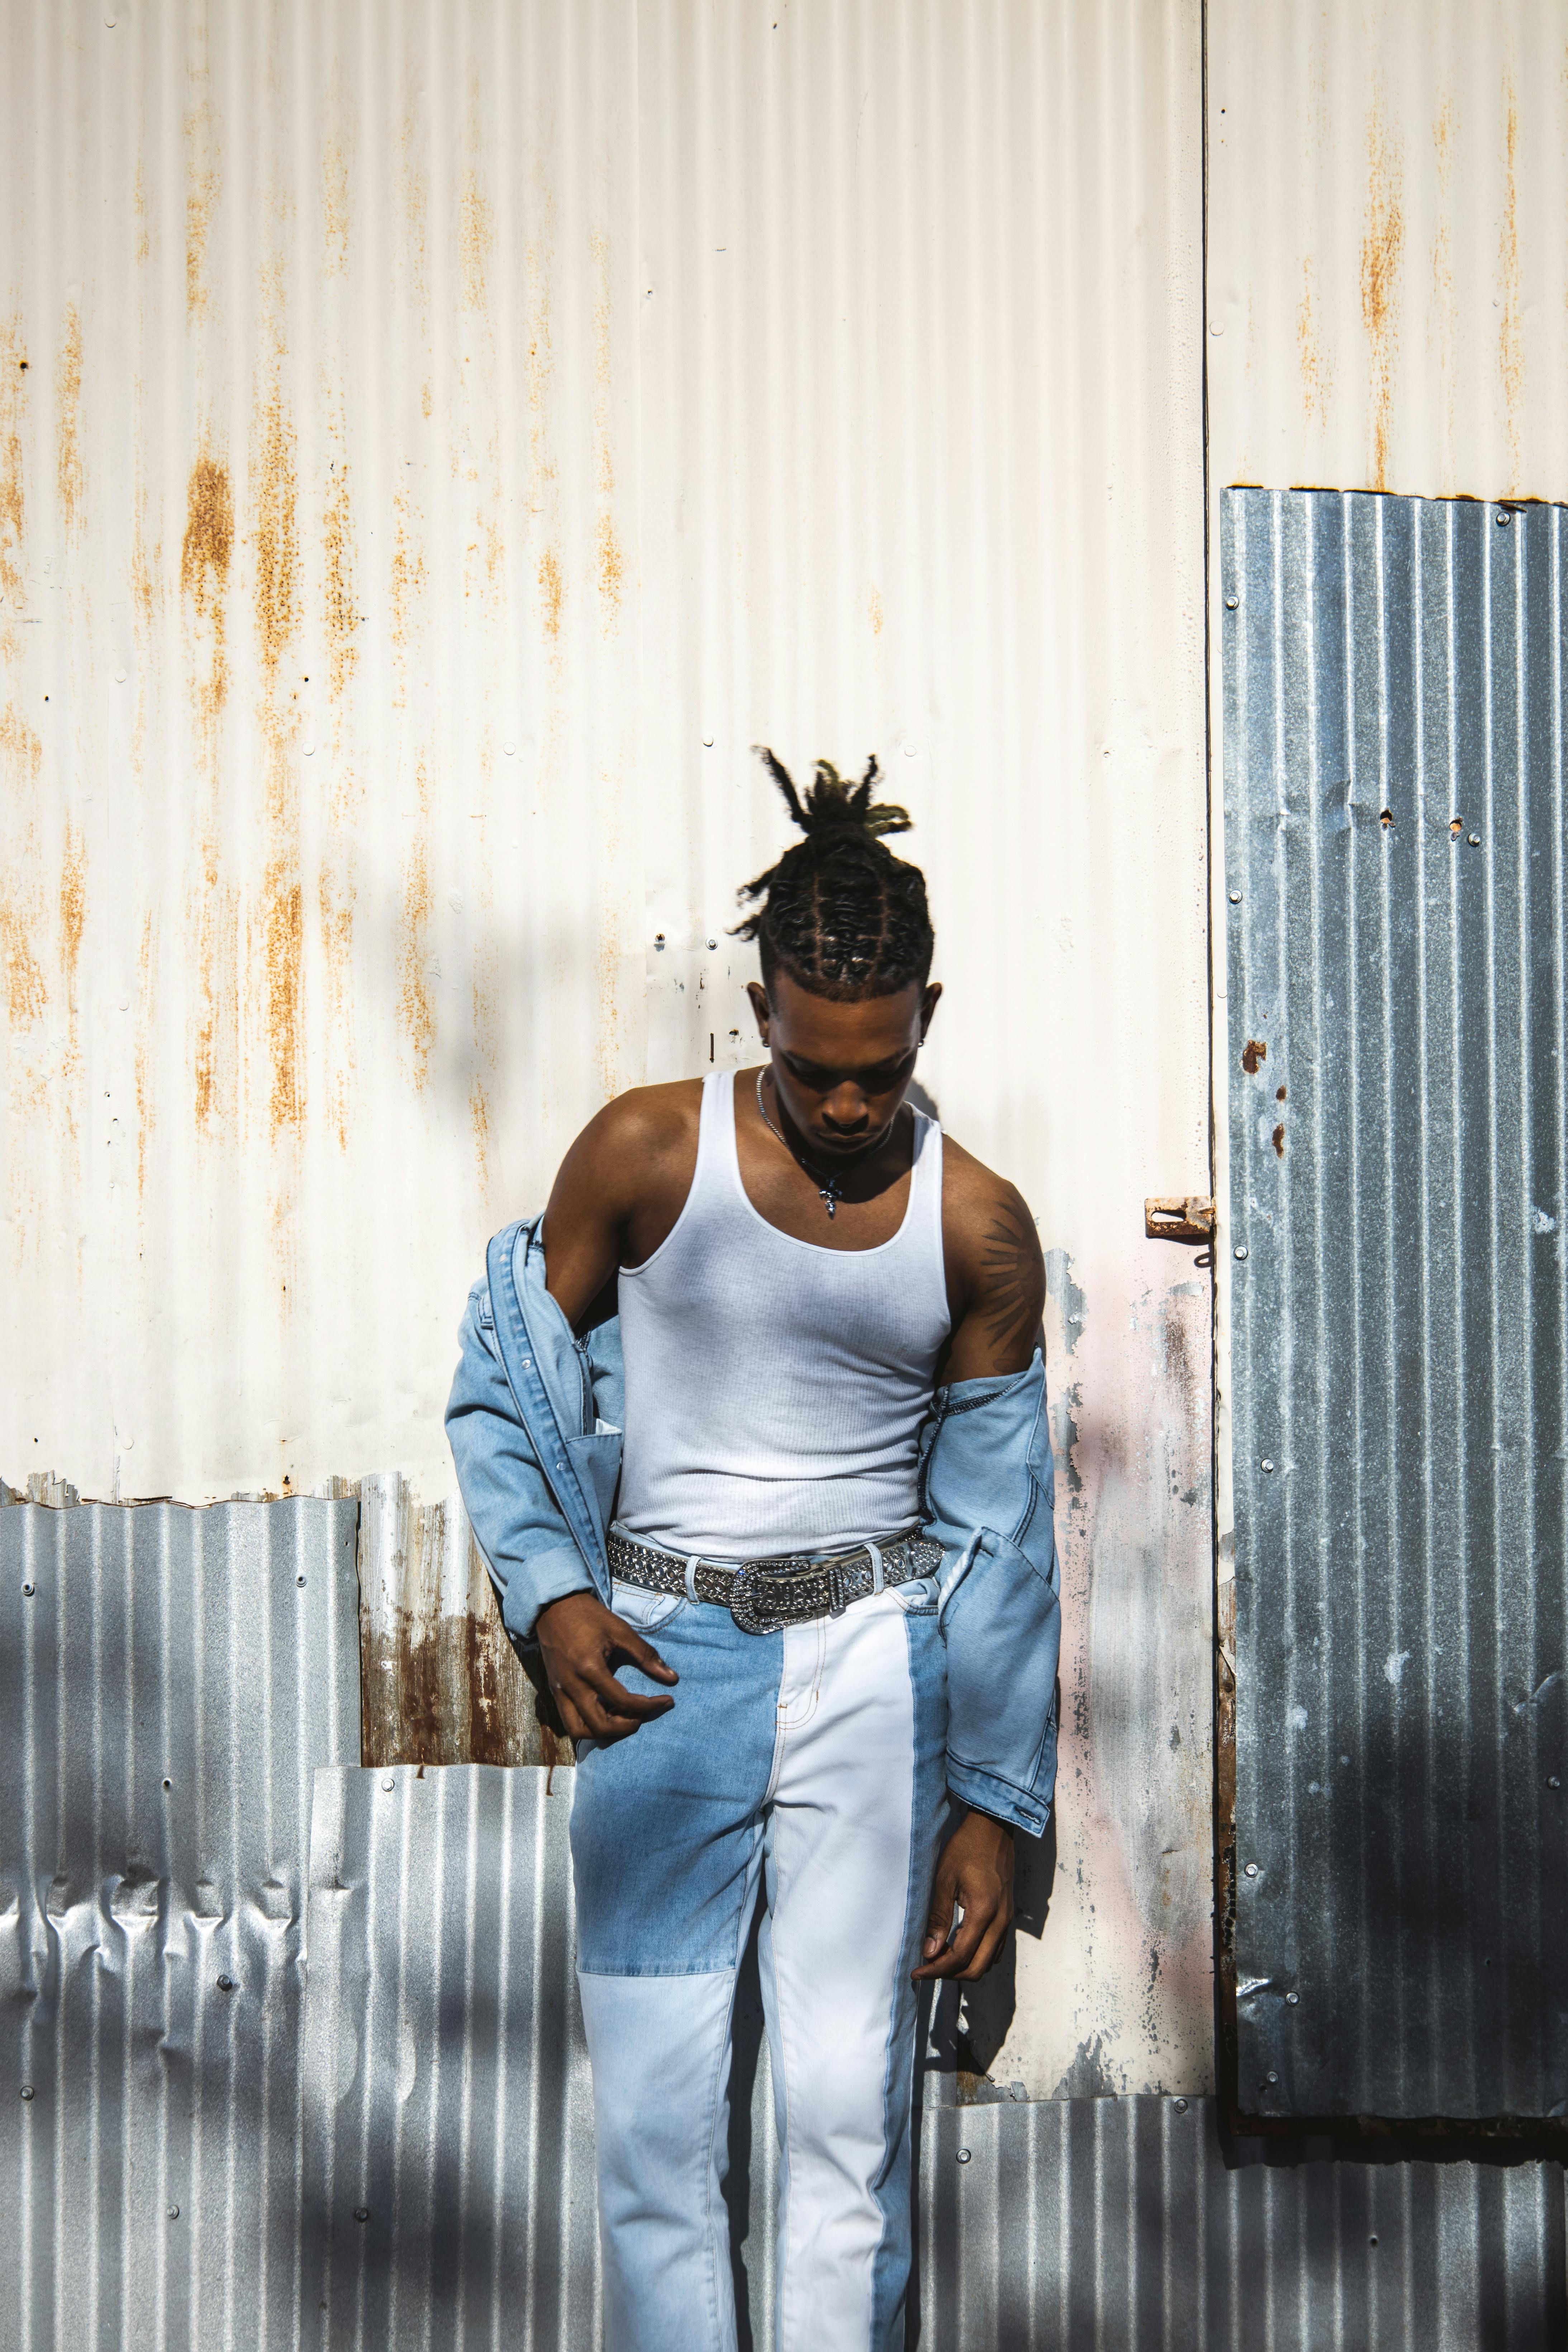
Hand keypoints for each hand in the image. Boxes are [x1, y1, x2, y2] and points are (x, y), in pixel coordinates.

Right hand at [534, 1591, 677, 1742]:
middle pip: (599, 1726)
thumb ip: (645, 1655)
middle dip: (626, 1726)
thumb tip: (672, 1678)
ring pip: (578, 1730)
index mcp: (589, 1669)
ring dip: (603, 1731)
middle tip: (642, 1714)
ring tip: (621, 1715)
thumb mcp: (620, 1630)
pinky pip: (569, 1720)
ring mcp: (559, 1690)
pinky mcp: (554, 1690)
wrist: (553, 1607)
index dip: (649, 1706)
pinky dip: (588, 1723)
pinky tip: (605, 1710)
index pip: (623, 1701)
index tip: (666, 1700)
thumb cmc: (588, 1615)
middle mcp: (571, 1685)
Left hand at [911, 1809, 1014, 1981]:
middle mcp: (1001, 1922)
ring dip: (964, 1967)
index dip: (937, 1970)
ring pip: (988, 1963)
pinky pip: (995, 1950)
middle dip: (950, 1974)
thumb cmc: (966, 1849)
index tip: (917, 1972)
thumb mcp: (944, 1879)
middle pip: (977, 1968)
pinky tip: (957, 1948)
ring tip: (939, 1959)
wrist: (993, 1829)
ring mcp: (1007, 1920)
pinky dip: (976, 1957)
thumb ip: (938, 1917)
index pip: (960, 1956)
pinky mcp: (1007, 1916)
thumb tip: (929, 1951)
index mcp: (984, 1912)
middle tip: (926, 1968)